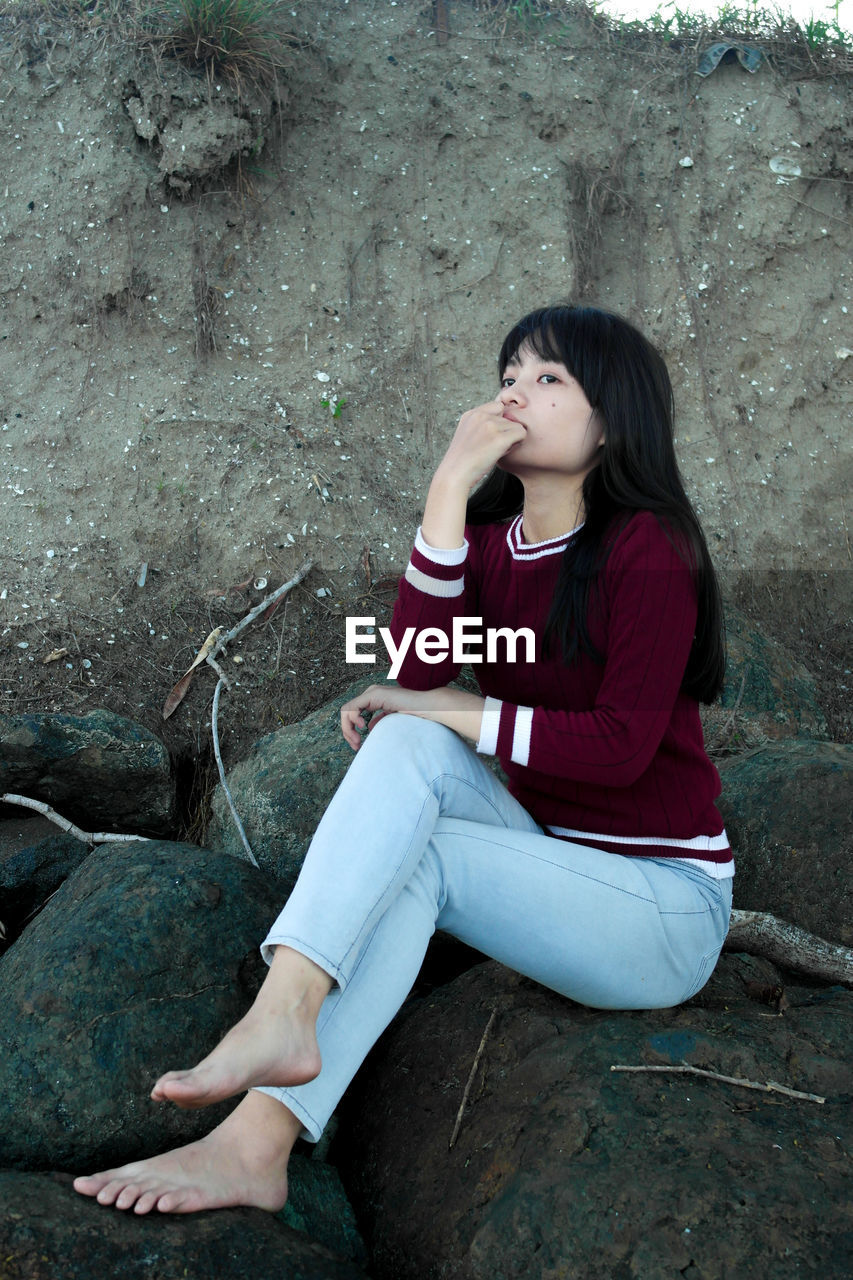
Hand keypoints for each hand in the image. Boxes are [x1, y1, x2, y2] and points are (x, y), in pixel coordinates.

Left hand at [340, 684, 485, 750]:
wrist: (428, 708)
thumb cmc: (415, 715)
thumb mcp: (391, 721)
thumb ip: (379, 721)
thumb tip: (368, 727)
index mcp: (374, 699)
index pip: (353, 714)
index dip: (351, 731)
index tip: (358, 746)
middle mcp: (371, 694)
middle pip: (346, 713)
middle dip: (347, 732)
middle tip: (355, 746)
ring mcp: (372, 693)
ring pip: (346, 710)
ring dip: (348, 728)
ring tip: (357, 740)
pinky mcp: (375, 695)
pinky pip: (353, 708)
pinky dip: (352, 720)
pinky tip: (362, 728)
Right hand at [421, 401, 526, 548]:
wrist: (454, 476)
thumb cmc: (463, 462)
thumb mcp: (468, 436)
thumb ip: (483, 426)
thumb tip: (508, 422)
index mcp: (471, 414)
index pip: (498, 406)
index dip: (500, 421)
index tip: (493, 435)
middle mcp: (480, 416)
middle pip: (508, 417)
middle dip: (506, 431)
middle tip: (493, 446)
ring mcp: (490, 426)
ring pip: (516, 426)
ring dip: (511, 439)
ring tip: (495, 451)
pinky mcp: (499, 439)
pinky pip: (521, 434)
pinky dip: (517, 444)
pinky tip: (503, 453)